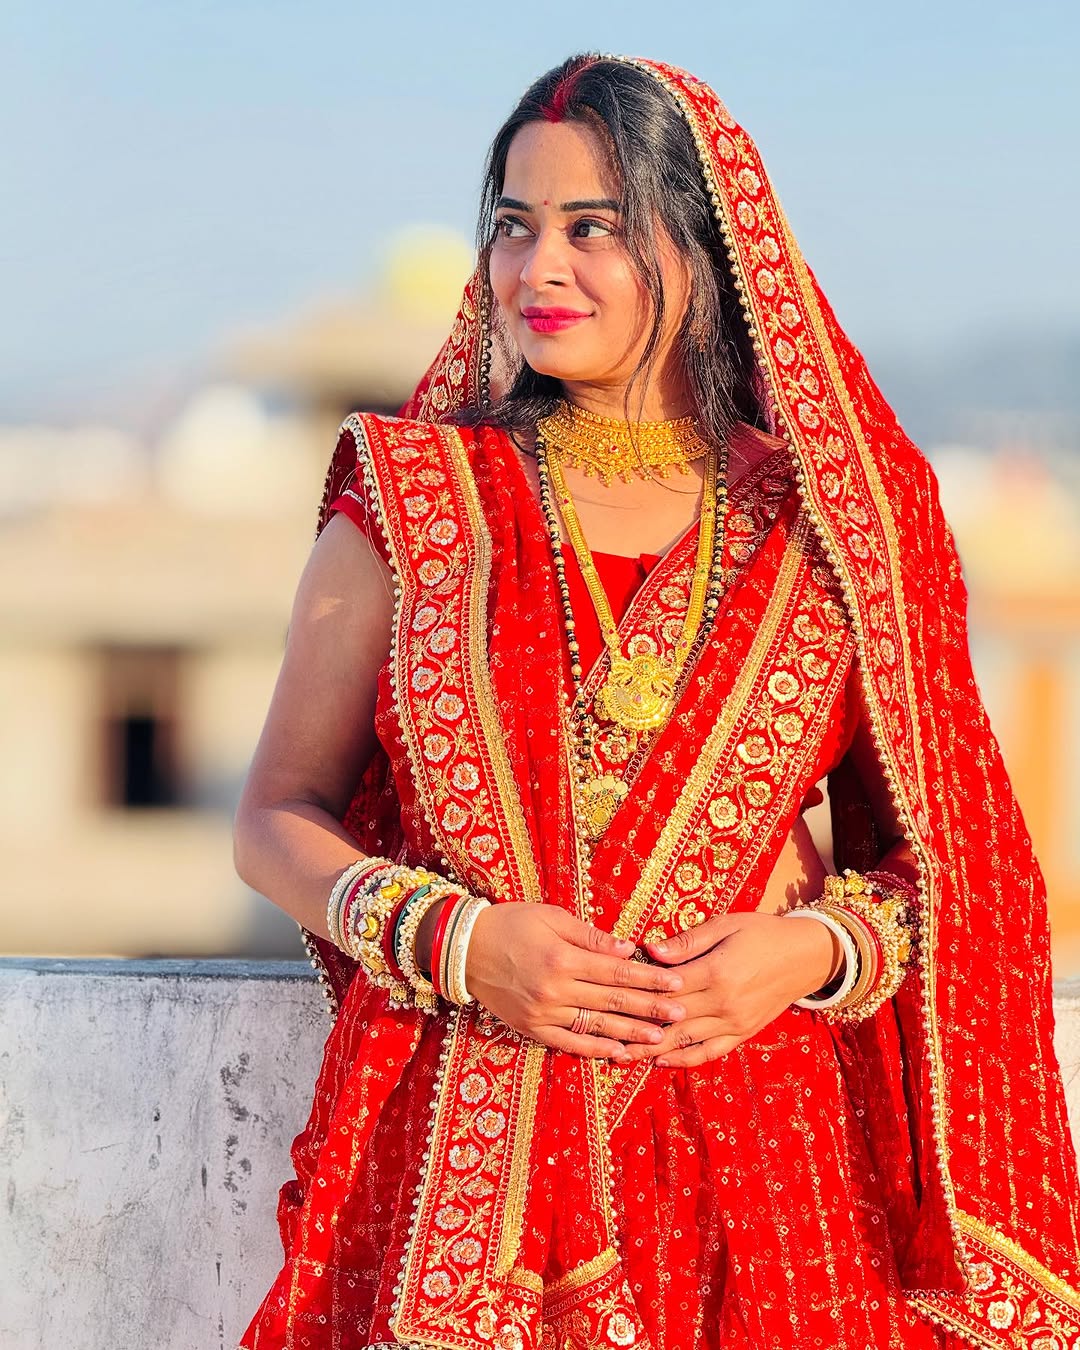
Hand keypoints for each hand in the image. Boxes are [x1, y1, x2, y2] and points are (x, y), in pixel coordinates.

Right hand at [464, 902, 686, 1061]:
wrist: (465, 950)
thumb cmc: (511, 924)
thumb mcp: (552, 917)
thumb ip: (591, 937)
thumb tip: (627, 950)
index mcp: (563, 958)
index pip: (618, 973)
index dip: (650, 979)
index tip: (677, 984)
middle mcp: (556, 990)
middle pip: (613, 1002)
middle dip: (650, 1008)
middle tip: (681, 1014)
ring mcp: (543, 1013)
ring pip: (596, 1026)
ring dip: (630, 1033)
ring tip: (659, 1037)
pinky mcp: (532, 1028)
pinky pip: (568, 1043)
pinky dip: (594, 1049)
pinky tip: (618, 1052)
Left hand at [621, 910, 838, 1068]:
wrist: (806, 956)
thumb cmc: (763, 932)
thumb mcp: (726, 925)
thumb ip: (688, 941)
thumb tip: (650, 950)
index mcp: (716, 972)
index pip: (665, 987)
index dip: (635, 992)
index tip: (606, 995)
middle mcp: (723, 1004)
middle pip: (669, 1019)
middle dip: (634, 1027)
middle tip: (600, 1033)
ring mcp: (733, 1023)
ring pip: (684, 1041)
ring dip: (651, 1049)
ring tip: (620, 1055)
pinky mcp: (742, 1034)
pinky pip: (709, 1052)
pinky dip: (683, 1059)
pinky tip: (660, 1061)